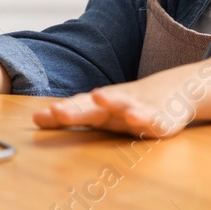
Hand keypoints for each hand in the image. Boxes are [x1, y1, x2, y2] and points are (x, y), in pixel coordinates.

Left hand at [32, 71, 201, 137]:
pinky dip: (144, 118)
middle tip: (57, 111)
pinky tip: (136, 118)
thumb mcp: (101, 113)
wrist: (175, 90)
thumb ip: (73, 116)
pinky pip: (152, 119)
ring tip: (98, 98)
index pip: (75, 109)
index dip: (58, 115)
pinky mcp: (161, 118)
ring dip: (111, 101)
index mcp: (100, 107)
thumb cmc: (129, 105)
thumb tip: (35, 119)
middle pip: (93, 107)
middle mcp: (115, 105)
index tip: (38, 119)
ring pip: (123, 104)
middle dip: (75, 110)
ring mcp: (138, 108)